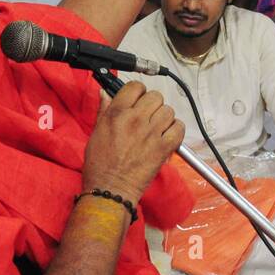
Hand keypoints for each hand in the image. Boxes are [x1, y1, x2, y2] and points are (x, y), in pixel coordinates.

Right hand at [82, 81, 185, 203]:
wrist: (111, 188)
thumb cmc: (100, 165)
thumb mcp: (96, 132)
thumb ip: (104, 111)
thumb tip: (106, 94)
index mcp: (117, 114)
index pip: (135, 87)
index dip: (138, 92)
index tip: (138, 99)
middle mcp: (135, 119)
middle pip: (155, 96)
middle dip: (153, 104)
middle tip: (148, 116)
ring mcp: (151, 133)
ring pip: (168, 111)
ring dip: (165, 117)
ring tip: (157, 128)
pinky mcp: (163, 147)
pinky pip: (179, 128)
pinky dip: (176, 130)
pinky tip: (168, 135)